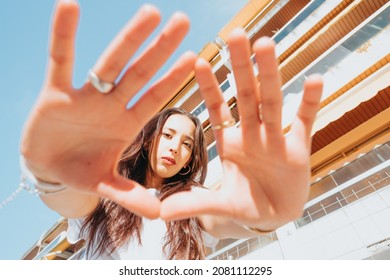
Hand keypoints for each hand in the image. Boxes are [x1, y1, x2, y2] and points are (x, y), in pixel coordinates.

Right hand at [20, 0, 195, 218]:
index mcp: (126, 124)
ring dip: (129, 38)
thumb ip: (129, 195)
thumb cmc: (79, 170)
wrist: (45, 166)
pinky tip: (68, 6)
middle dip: (161, 49)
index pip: (155, 97)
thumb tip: (158, 214)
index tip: (194, 57)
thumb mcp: (104, 184)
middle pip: (140, 72)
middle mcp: (110, 104)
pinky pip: (60, 59)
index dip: (173, 79)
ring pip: (110, 62)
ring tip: (150, 13)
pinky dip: (63, 34)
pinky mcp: (55, 92)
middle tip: (183, 20)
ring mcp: (85, 95)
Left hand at [160, 29, 322, 229]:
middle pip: (245, 95)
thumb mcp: (218, 206)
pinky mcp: (298, 148)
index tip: (197, 60)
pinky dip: (309, 102)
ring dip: (270, 74)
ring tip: (266, 44)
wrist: (273, 217)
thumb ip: (192, 204)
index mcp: (229, 143)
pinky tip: (314, 79)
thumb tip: (158, 212)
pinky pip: (304, 121)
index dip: (209, 86)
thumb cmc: (244, 205)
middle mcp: (251, 134)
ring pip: (272, 101)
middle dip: (240, 67)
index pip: (217, 108)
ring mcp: (275, 138)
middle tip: (235, 34)